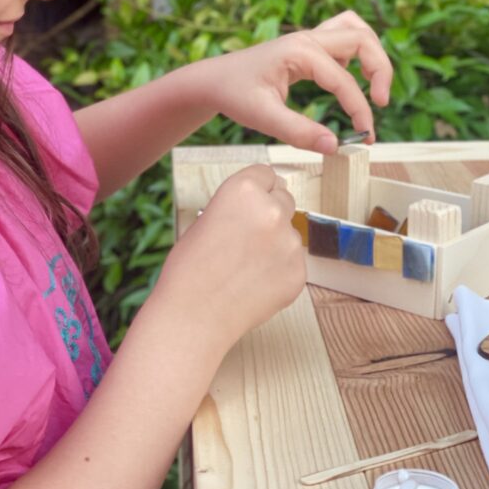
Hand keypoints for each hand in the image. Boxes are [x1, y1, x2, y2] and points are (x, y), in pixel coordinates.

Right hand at [152, 165, 305, 348]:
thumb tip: (261, 203)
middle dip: (271, 212)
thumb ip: (238, 207)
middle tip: (248, 236)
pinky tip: (253, 284)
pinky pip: (293, 263)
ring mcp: (290, 243)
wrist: (193, 315)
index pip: (266, 174)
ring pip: (290, 233)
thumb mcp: (205, 219)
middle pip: (284, 199)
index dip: (258, 189)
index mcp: (244, 190)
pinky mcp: (299, 273)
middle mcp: (272, 210)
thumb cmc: (190, 269)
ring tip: (244, 266)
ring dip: (275, 243)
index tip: (252, 201)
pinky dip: (279, 270)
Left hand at [191, 10, 392, 153]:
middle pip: (362, 39)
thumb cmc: (234, 95)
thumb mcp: (263, 118)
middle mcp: (307, 38)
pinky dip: (357, 53)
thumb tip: (335, 146)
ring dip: (372, 53)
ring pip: (355, 29)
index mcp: (298, 52)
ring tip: (375, 87)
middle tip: (381, 103)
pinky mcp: (307, 46)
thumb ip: (299, 133)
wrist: (214, 80)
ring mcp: (308, 38)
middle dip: (381, 70)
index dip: (360, 109)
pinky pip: (343, 37)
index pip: (343, 79)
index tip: (365, 136)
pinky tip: (350, 79)